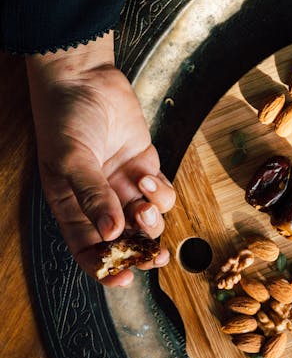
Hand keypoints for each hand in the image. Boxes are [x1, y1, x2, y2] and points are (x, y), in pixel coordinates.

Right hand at [27, 32, 174, 285]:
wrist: (84, 78)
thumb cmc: (65, 118)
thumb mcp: (72, 159)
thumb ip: (93, 196)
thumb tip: (111, 234)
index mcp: (72, 206)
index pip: (88, 248)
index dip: (105, 268)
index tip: (124, 279)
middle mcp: (99, 201)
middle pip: (125, 240)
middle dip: (141, 251)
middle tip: (156, 255)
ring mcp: (123, 185)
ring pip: (147, 219)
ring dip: (151, 219)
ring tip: (143, 200)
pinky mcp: (144, 167)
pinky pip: (161, 193)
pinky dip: (160, 192)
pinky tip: (147, 176)